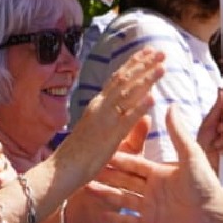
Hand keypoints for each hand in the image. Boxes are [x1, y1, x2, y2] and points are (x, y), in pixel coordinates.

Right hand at [62, 48, 164, 176]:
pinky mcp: (108, 137)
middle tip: (160, 52)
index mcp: (98, 104)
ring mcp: (104, 120)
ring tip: (162, 67)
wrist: (60, 171)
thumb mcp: (107, 134)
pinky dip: (139, 107)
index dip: (134, 64)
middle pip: (124, 80)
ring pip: (127, 94)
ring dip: (146, 79)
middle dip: (143, 64)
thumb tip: (148, 114)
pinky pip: (126, 119)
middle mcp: (101, 107)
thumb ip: (128, 124)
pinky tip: (153, 97)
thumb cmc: (81, 156)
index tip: (148, 52)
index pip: (118, 78)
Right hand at [93, 107, 222, 222]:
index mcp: (160, 173)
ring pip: (122, 199)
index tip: (101, 151)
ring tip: (87, 188)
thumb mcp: (191, 156)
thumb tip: (170, 106)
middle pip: (124, 180)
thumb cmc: (206, 186)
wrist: (215, 217)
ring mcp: (150, 209)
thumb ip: (178, 134)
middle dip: (107, 175)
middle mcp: (152, 190)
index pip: (134, 163)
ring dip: (105, 194)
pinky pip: (129, 222)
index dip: (118, 158)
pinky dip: (116, 219)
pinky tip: (101, 214)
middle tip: (87, 168)